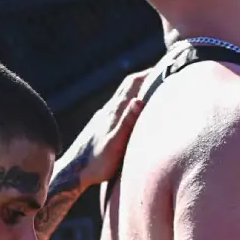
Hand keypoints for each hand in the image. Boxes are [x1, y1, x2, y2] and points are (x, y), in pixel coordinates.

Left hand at [68, 69, 152, 190]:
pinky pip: (119, 108)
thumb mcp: (115, 144)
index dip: (149, 73)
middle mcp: (107, 110)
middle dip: (146, 77)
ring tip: (153, 89)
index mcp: (114, 111)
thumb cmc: (96, 163)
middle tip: (164, 73)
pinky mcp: (100, 126)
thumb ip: (127, 122)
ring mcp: (103, 117)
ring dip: (138, 89)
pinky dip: (131, 102)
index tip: (167, 66)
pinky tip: (133, 111)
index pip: (133, 84)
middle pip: (128, 86)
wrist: (72, 173)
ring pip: (123, 97)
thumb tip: (139, 100)